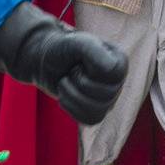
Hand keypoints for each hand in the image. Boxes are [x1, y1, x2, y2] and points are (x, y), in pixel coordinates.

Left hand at [0, 1, 126, 124]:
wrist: (45, 63)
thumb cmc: (62, 50)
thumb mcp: (75, 43)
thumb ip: (93, 50)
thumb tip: (111, 69)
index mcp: (120, 62)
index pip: (113, 74)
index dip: (90, 71)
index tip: (79, 62)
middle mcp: (118, 82)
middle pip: (105, 95)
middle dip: (77, 83)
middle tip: (70, 72)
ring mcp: (109, 99)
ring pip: (97, 110)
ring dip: (72, 96)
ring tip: (65, 83)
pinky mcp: (96, 113)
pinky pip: (91, 120)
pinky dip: (72, 108)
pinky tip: (65, 97)